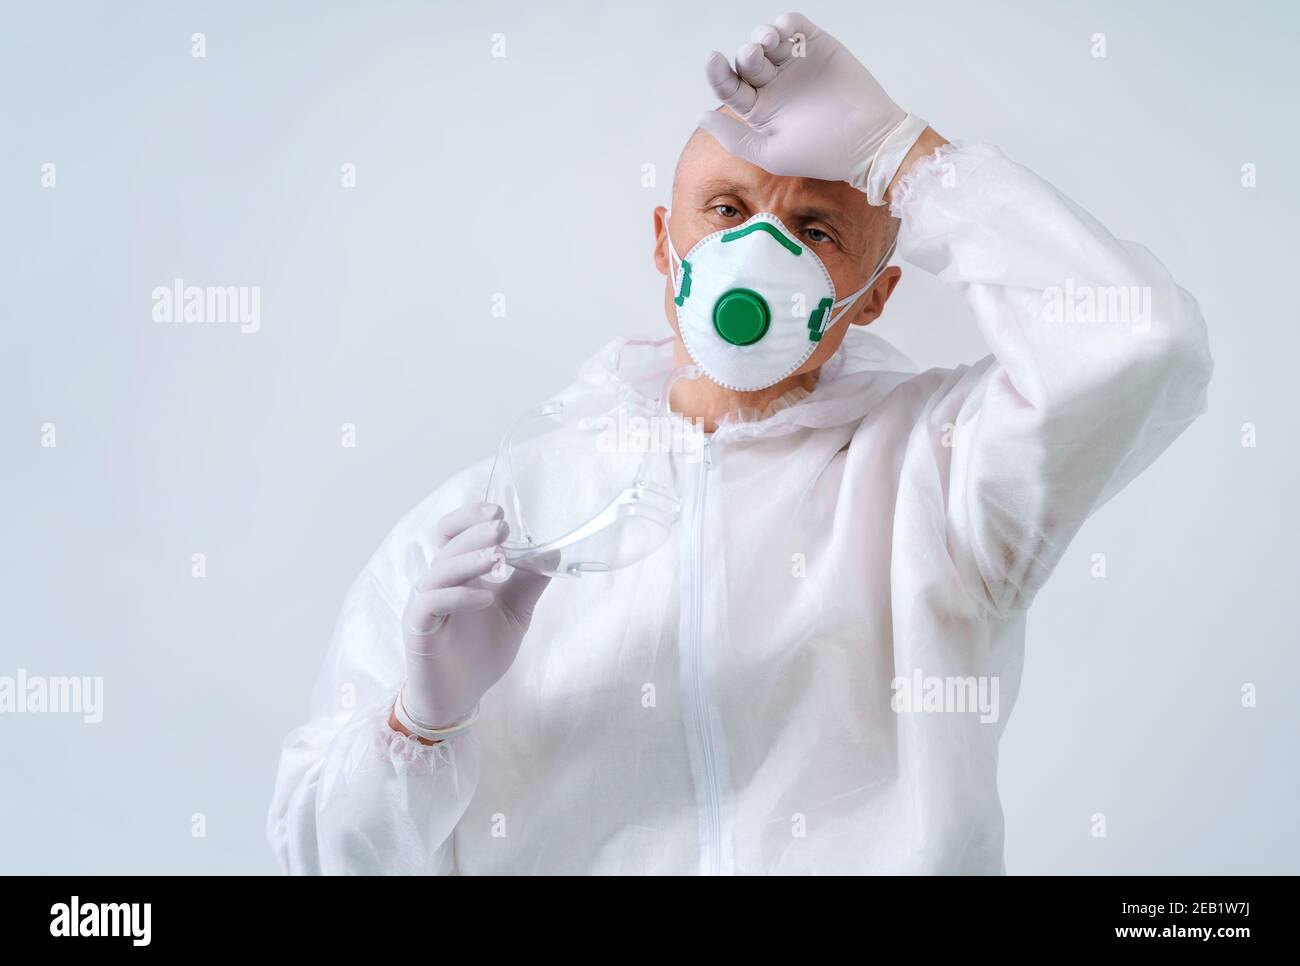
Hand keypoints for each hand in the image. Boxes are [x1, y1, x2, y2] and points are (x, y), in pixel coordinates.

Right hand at [398, 502, 549, 729]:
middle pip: (448, 546)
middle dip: (475, 533)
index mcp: (459, 574)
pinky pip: (432, 603)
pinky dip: (459, 595)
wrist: (459, 698)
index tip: (498, 511)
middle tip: (501, 527)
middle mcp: (438, 583)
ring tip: (497, 557)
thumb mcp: (516, 613)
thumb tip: (554, 552)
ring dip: (469, 560)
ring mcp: (425, 604)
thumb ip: (529, 583)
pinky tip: (485, 597)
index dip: (470, 517)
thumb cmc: (482, 653)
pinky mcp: (418, 629)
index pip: (455, 533)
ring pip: (439, 570)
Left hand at [697, 12, 925, 202]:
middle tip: (755, 58)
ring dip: (761, 35)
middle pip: (746, 61)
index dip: (717, 72)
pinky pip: (794, 25)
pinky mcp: (817, 47)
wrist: (867, 141)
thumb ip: (733, 138)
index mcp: (760, 110)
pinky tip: (783, 32)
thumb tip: (700, 115)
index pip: (730, 86)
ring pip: (767, 39)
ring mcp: (795, 64)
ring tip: (768, 41)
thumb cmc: (821, 153)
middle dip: (746, 55)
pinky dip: (784, 23)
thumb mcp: (770, 153)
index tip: (713, 60)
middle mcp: (775, 85)